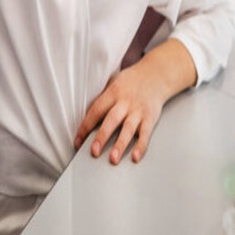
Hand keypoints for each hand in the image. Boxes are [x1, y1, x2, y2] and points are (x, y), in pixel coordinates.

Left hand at [74, 40, 195, 164]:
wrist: (156, 75)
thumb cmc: (132, 81)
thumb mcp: (114, 82)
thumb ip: (103, 97)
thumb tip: (86, 116)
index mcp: (113, 92)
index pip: (96, 110)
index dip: (86, 126)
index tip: (78, 141)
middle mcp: (126, 102)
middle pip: (112, 120)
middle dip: (102, 137)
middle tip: (94, 152)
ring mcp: (139, 110)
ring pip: (128, 129)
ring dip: (120, 145)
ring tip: (113, 159)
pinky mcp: (150, 117)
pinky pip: (145, 133)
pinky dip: (141, 146)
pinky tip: (135, 157)